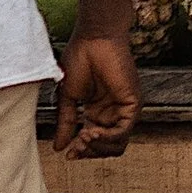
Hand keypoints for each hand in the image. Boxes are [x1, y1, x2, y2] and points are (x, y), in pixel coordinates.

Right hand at [54, 32, 139, 160]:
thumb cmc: (79, 59)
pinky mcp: (133, 103)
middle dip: (89, 152)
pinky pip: (123, 131)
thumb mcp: (68, 97)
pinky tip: (90, 131)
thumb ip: (66, 122)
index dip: (81, 151)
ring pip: (117, 144)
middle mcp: (112, 112)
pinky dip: (107, 137)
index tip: (67, 153)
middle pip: (106, 148)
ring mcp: (124, 108)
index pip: (94, 142)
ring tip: (83, 137)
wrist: (93, 39)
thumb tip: (58, 147)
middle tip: (75, 148)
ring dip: (98, 147)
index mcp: (98, 111)